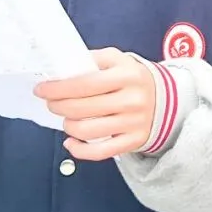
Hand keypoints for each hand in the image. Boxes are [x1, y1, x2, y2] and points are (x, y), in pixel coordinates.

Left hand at [35, 48, 155, 160]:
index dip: (57, 88)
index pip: (84, 84)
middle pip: (82, 108)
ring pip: (87, 131)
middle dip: (58, 105)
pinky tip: (71, 141)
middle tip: (51, 102)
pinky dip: (78, 149)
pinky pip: (99, 152)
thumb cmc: (135, 79)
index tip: (42, 89)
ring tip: (66, 118)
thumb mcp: (119, 60)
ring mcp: (133, 122)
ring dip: (67, 125)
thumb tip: (63, 67)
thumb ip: (93, 59)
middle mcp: (132, 99)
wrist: (170, 100)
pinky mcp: (133, 141)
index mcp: (127, 75)